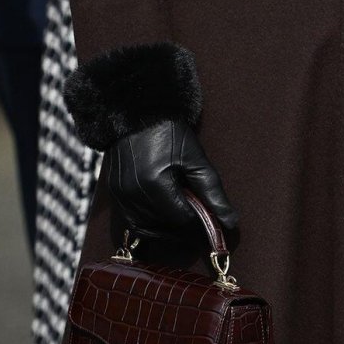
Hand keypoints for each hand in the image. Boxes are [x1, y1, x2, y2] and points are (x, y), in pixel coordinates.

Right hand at [109, 121, 238, 249]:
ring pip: (147, 229)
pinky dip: (148, 222)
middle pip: (164, 227)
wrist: (137, 114)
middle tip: (194, 211)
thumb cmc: (169, 132)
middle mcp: (133, 194)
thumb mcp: (196, 159)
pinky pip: (131, 221)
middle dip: (182, 224)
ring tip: (178, 211)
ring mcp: (120, 195)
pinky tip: (161, 211)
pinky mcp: (113, 194)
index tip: (204, 209)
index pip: (182, 219)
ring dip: (165, 226)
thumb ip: (213, 193)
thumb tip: (230, 222)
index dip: (197, 218)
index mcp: (155, 184)